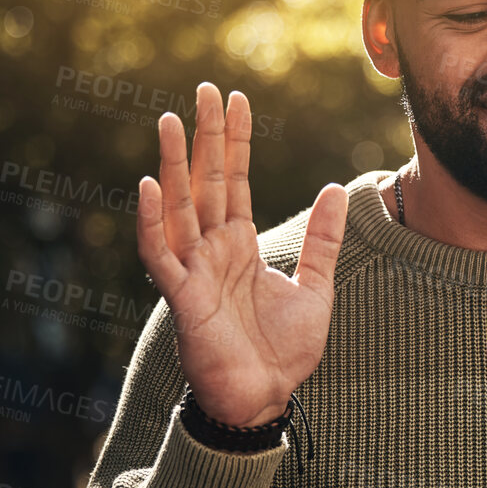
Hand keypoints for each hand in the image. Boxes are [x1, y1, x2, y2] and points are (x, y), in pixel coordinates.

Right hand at [137, 83, 347, 426]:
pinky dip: (152, 222)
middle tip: (203, 89)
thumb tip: (337, 187)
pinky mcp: (182, 296)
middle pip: (207, 181)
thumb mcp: (316, 287)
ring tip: (168, 120)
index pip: (236, 180)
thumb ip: (322, 239)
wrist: (265, 398)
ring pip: (179, 207)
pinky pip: (160, 254)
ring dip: (172, 164)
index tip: (234, 98)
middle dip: (205, 136)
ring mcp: (194, 270)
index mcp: (241, 244)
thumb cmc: (283, 351)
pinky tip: (149, 187)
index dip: (236, 140)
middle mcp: (213, 249)